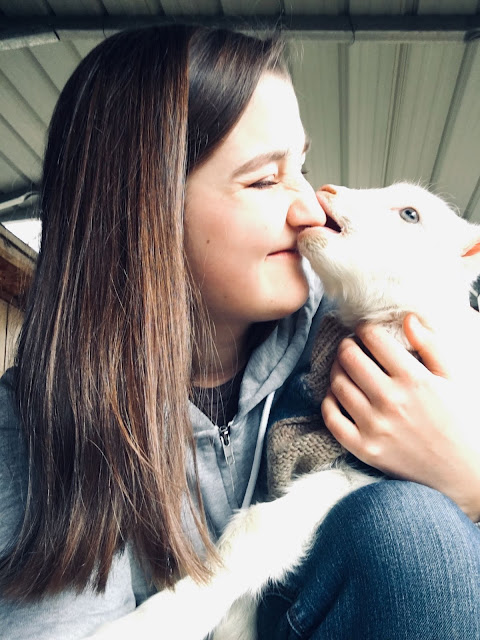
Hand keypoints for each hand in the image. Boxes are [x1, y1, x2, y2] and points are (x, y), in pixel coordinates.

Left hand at [321, 313, 479, 520]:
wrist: (463, 472)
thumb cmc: (460, 420)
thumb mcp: (453, 378)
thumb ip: (430, 345)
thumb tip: (407, 318)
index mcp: (413, 379)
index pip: (373, 339)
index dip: (365, 329)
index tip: (365, 331)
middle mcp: (391, 401)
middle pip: (348, 358)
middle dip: (346, 345)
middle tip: (351, 347)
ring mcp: (375, 427)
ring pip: (337, 384)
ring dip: (337, 370)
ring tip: (345, 368)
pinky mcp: (364, 449)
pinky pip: (332, 419)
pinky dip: (329, 403)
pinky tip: (338, 396)